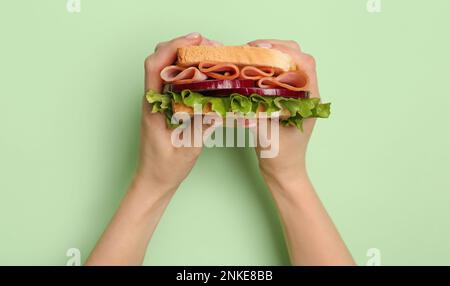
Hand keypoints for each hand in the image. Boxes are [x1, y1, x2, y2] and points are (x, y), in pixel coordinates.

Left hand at [138, 33, 218, 193]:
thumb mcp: (186, 150)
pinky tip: (203, 74)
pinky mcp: (164, 108)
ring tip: (207, 55)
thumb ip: (200, 128)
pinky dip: (187, 72)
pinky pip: (173, 82)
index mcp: (153, 107)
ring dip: (184, 57)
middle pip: (159, 61)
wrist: (153, 181)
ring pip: (165, 69)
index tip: (193, 40)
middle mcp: (152, 100)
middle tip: (206, 45)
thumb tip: (216, 107)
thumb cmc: (165, 168)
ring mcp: (157, 103)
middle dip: (180, 46)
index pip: (155, 67)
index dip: (172, 48)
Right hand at [248, 39, 319, 194]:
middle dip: (274, 47)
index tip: (262, 50)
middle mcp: (305, 94)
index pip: (304, 63)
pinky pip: (277, 74)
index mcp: (309, 100)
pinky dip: (264, 67)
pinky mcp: (285, 98)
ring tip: (248, 57)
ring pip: (287, 63)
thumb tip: (242, 95)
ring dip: (269, 55)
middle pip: (296, 57)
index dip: (284, 51)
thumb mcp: (267, 136)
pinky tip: (250, 70)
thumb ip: (257, 116)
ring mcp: (296, 95)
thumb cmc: (281, 157)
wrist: (283, 171)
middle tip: (251, 50)